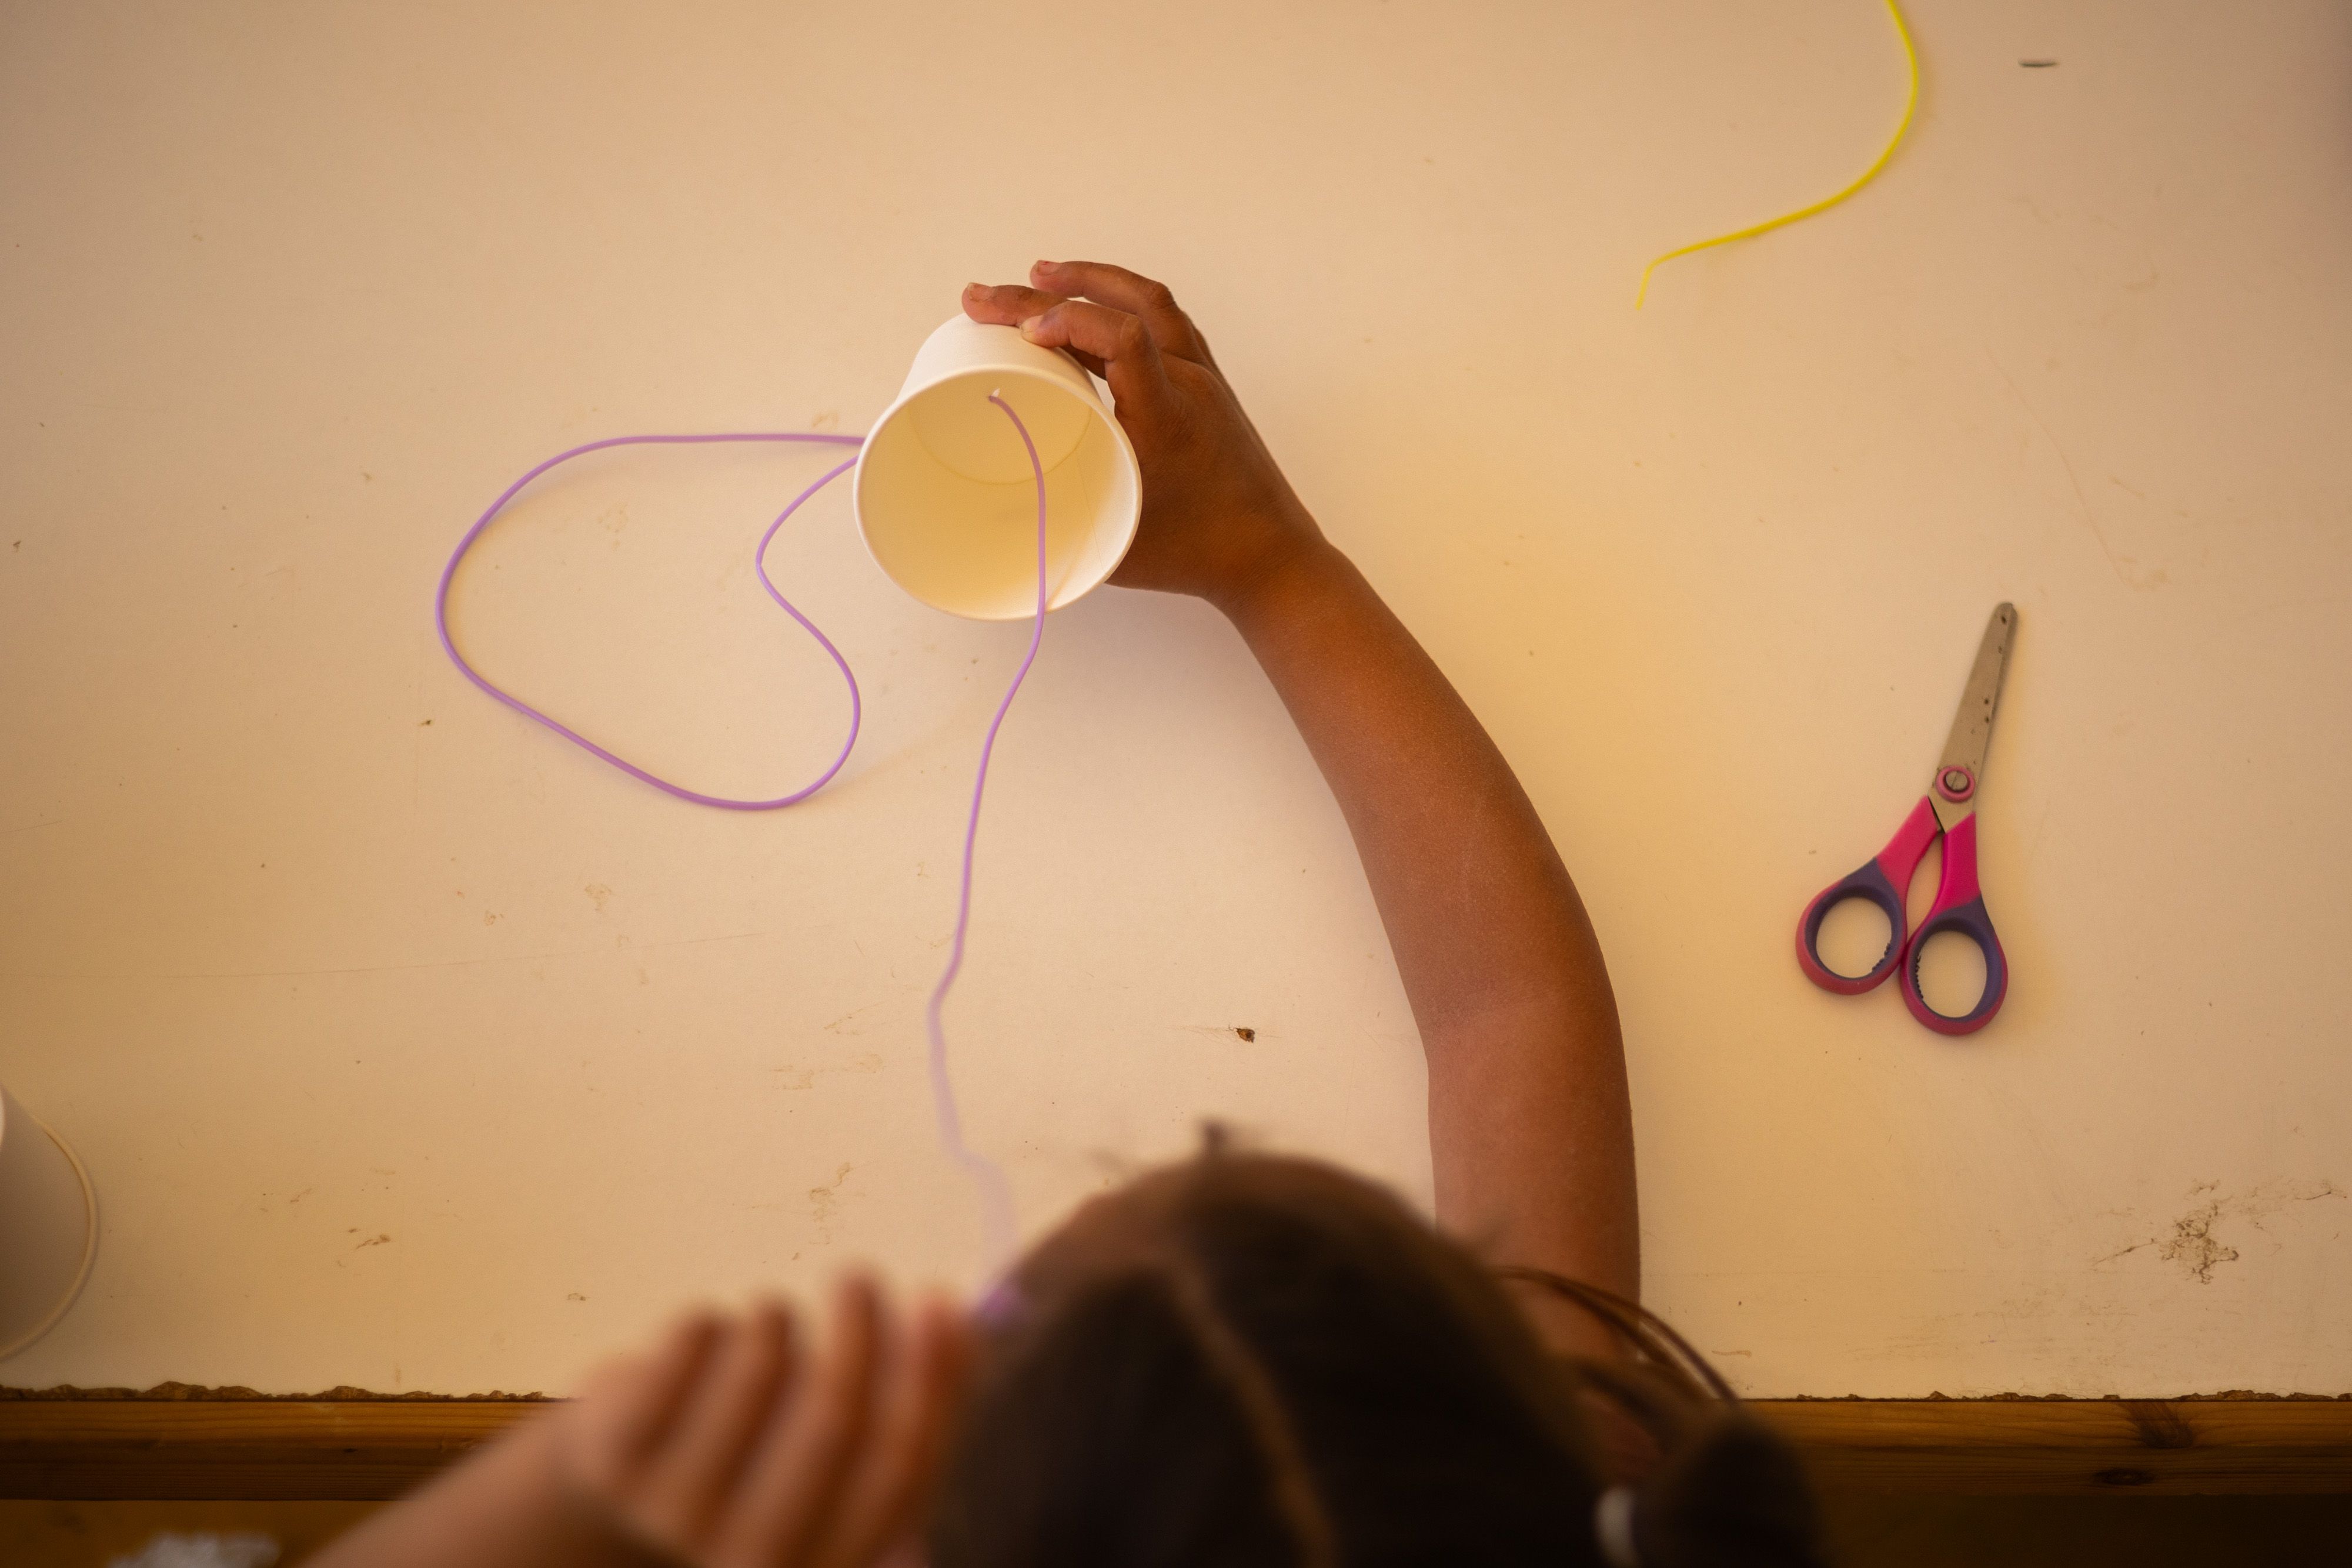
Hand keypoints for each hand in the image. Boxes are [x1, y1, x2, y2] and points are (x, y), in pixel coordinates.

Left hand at [552, 1277, 972, 1567]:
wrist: (605, 1530)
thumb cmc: (744, 1491)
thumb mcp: (828, 1482)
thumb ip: (902, 1419)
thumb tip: (959, 1316)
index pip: (899, 1468)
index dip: (933, 1375)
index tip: (942, 1298)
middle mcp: (750, 1559)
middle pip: (833, 1419)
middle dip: (859, 1330)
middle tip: (860, 1279)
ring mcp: (673, 1512)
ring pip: (760, 1370)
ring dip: (774, 1322)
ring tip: (768, 1323)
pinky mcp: (612, 1460)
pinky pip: (690, 1346)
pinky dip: (711, 1322)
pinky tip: (710, 1339)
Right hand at [962, 260, 1326, 610]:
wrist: (1272, 557)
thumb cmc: (1199, 555)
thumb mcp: (1117, 543)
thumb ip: (1060, 523)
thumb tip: (997, 508)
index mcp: (1167, 417)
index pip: (1122, 337)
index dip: (1068, 320)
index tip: (1023, 334)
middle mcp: (1190, 385)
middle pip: (1125, 306)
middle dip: (1047, 293)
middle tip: (985, 298)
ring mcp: (1204, 379)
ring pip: (1150, 302)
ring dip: (1091, 281)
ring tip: (1039, 276)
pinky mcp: (1209, 385)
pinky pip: (1165, 321)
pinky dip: (1123, 303)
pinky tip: (1093, 307)